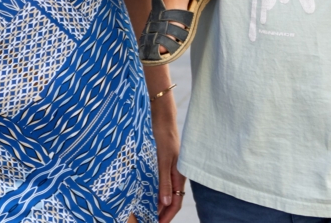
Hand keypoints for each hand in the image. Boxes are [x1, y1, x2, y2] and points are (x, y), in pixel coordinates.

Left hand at [152, 97, 184, 222]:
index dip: (168, 215)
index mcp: (179, 175)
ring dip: (161, 204)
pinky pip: (164, 183)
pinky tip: (151, 194)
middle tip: (153, 221)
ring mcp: (172, 169)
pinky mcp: (165, 163)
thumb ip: (165, 181)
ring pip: (168, 192)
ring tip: (151, 213)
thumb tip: (165, 202)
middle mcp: (177, 174)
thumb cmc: (165, 137)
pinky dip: (158, 192)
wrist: (163, 118)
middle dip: (164, 213)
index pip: (176, 203)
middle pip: (173, 200)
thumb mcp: (163, 160)